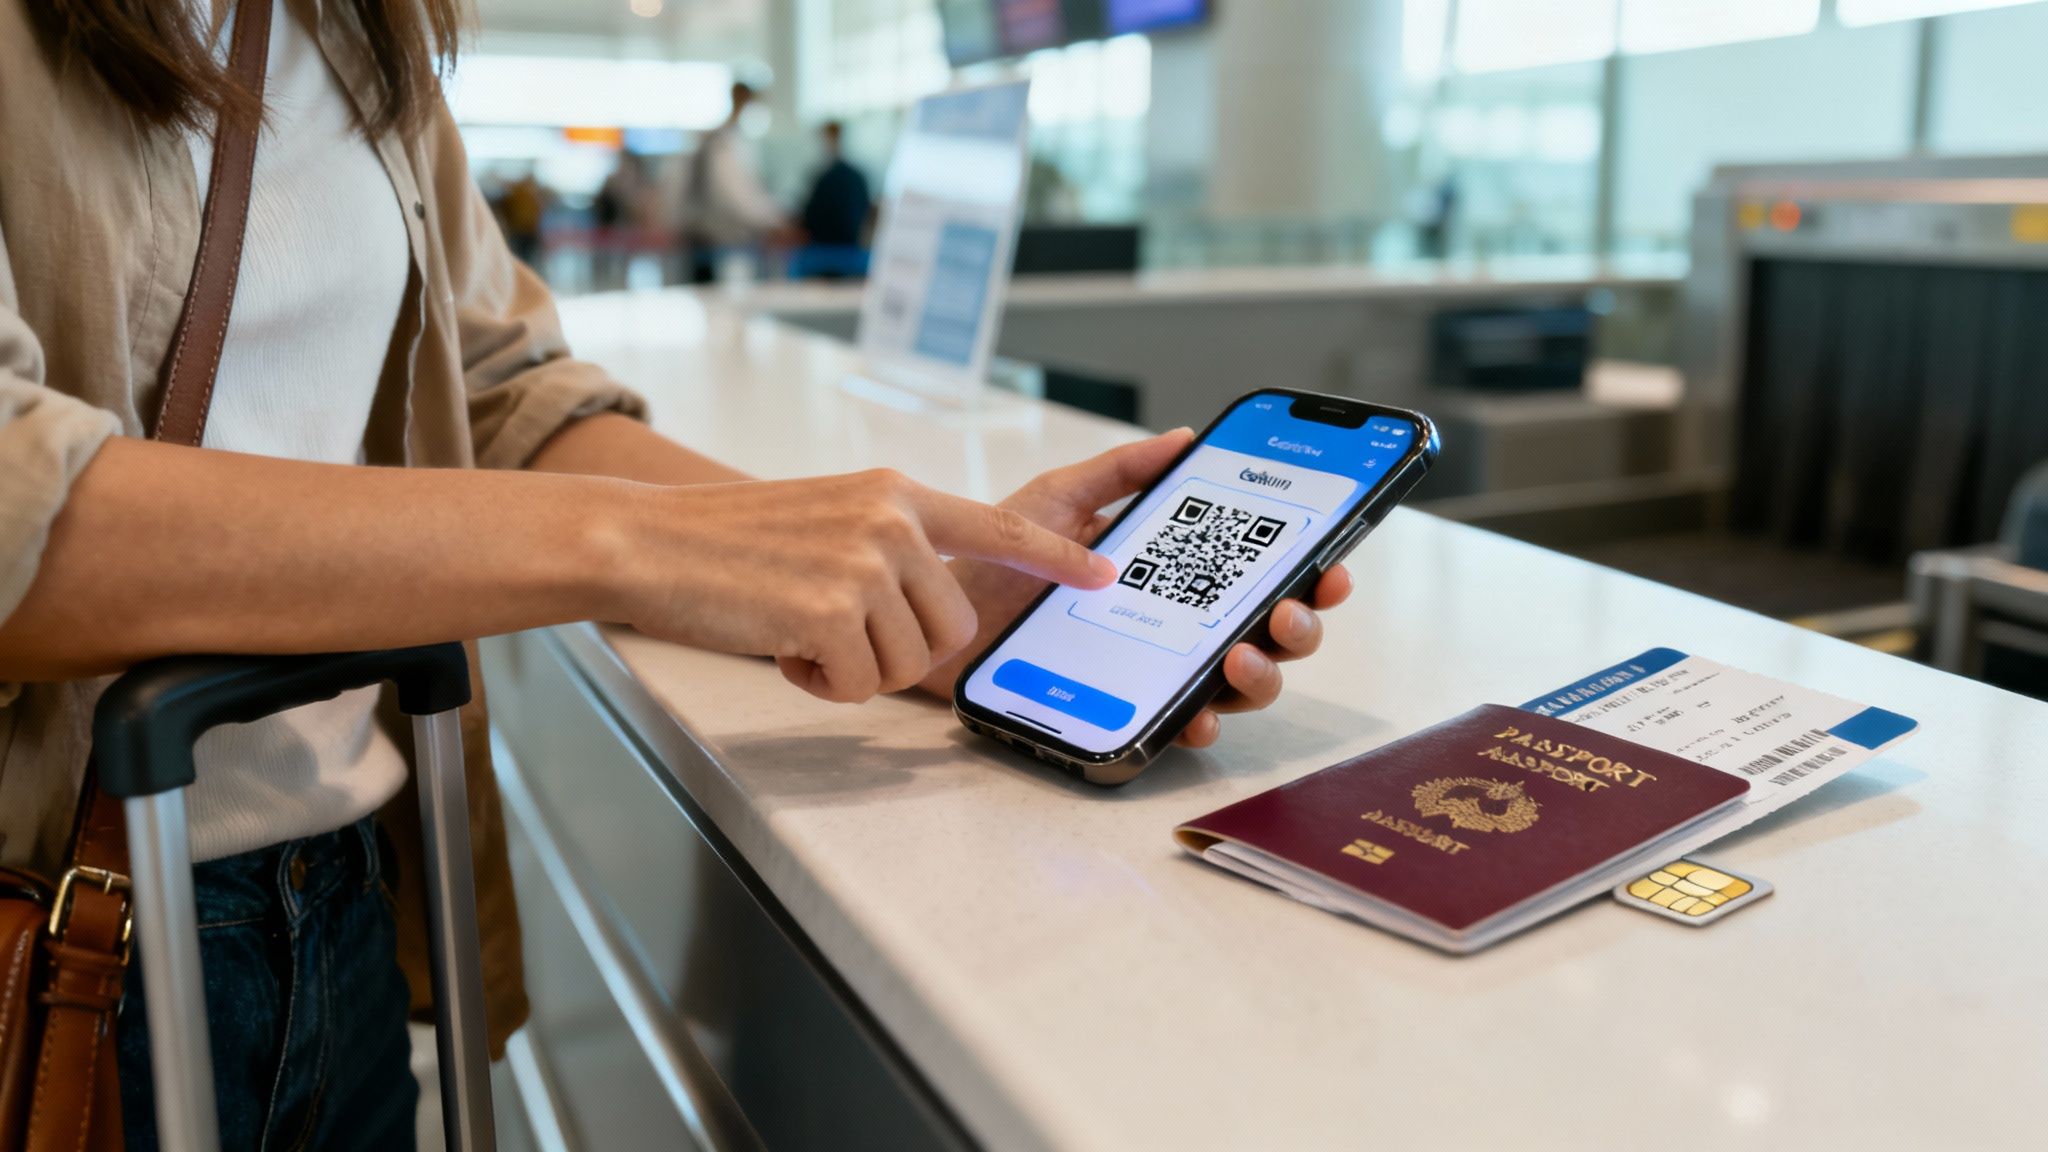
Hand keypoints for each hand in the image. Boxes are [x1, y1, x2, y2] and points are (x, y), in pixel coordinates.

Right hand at [617, 469, 1114, 702]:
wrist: (647, 539)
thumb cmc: (726, 542)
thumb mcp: (825, 518)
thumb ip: (885, 543)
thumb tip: (929, 592)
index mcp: (893, 495)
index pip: (996, 524)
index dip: (1056, 557)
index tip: (1106, 575)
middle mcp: (891, 521)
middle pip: (953, 626)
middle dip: (901, 650)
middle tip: (835, 632)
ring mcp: (865, 563)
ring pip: (909, 663)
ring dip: (856, 669)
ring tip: (799, 631)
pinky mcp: (833, 610)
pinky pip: (861, 685)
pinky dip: (821, 685)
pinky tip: (782, 648)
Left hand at [920, 430, 1353, 747]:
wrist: (934, 609)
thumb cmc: (997, 558)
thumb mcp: (1060, 499)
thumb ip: (1122, 470)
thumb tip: (1185, 437)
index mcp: (1175, 575)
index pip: (1261, 576)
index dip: (1309, 572)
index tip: (1329, 562)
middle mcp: (1177, 626)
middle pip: (1270, 634)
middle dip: (1299, 625)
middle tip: (1287, 610)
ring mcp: (1154, 671)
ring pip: (1238, 685)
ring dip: (1260, 675)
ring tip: (1241, 655)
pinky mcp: (1120, 710)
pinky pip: (1174, 726)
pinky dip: (1194, 723)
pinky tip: (1195, 713)